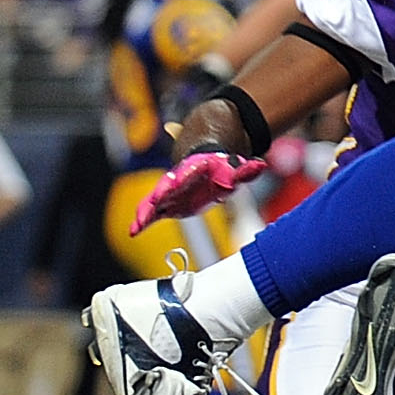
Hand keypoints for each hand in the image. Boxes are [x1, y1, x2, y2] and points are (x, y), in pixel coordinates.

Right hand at [131, 150, 268, 233]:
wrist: (204, 163)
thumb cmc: (220, 168)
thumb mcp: (235, 168)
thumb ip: (246, 170)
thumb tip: (261, 166)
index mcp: (194, 169)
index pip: (189, 173)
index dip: (187, 175)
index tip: (179, 179)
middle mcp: (179, 180)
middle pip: (168, 187)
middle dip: (162, 195)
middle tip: (155, 203)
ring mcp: (170, 192)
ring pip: (155, 201)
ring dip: (147, 212)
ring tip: (137, 224)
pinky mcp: (167, 204)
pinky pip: (153, 212)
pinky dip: (144, 220)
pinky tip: (133, 231)